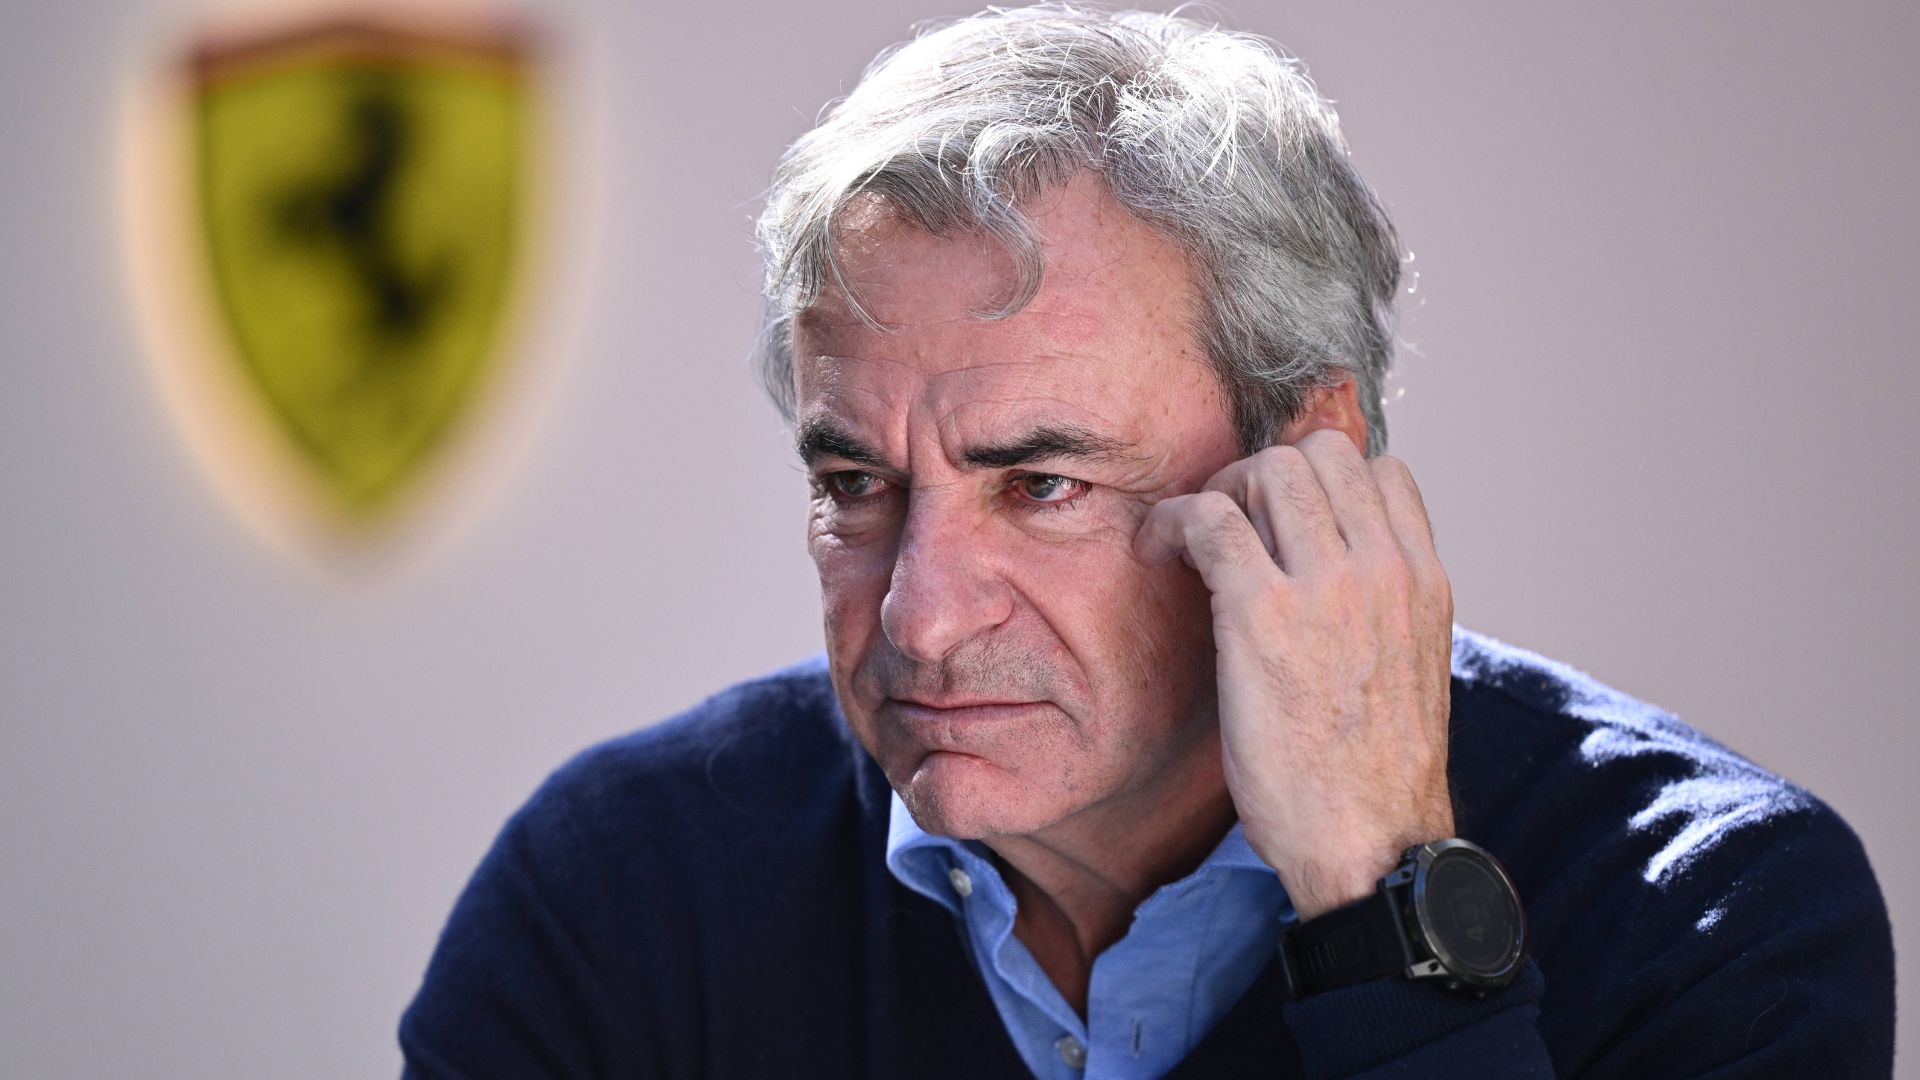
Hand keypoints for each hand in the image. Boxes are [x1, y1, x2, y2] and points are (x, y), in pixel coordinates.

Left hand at [1132, 429, 1455, 920]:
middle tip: (1227, 524)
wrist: (1372, 842)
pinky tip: (1156, 552)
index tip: (1279, 519)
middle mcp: (1384, 568)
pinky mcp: (1264, 613)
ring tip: (1192, 541)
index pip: (1381, 471)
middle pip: (1319, 454)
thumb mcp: (1405, 667)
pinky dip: (1173, 521)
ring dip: (1218, 491)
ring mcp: (1327, 585)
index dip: (1321, 480)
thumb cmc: (1374, 775)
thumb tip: (1326, 572)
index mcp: (1424, 580)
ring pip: (1267, 470)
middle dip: (1263, 475)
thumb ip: (1380, 608)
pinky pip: (1209, 520)